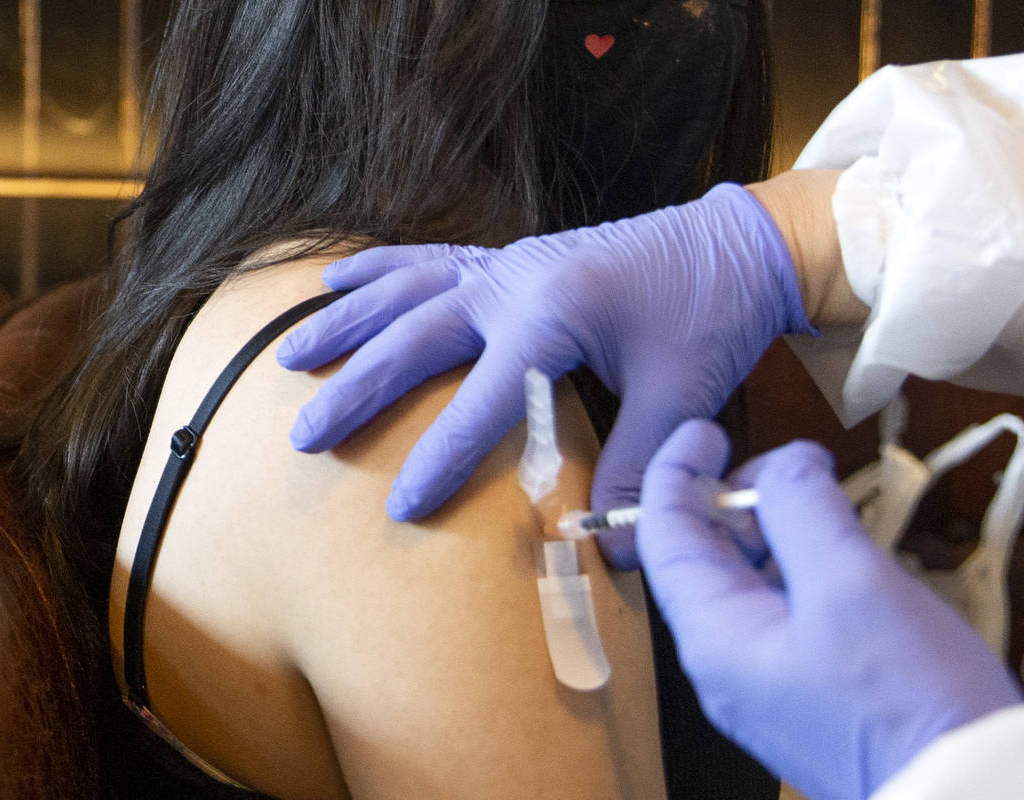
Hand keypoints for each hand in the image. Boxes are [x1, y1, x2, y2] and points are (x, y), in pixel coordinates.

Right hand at [278, 183, 814, 568]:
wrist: (733, 246)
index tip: (399, 507)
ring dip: (347, 323)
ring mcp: (508, 263)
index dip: (440, 459)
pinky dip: (377, 269)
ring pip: (406, 292)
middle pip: (416, 337)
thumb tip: (607, 546)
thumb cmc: (709, 315)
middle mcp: (515, 281)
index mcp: (554, 315)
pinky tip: (334, 277)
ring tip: (290, 356)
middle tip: (307, 435)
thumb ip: (639, 468)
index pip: (481, 400)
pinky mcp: (511, 258)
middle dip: (358, 388)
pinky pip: (427, 259)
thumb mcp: (681, 396)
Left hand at [636, 420, 1023, 799]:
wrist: (972, 794)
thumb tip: (788, 462)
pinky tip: (848, 546)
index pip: (664, 536)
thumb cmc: (906, 700)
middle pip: (708, 555)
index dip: (675, 472)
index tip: (706, 428)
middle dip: (741, 495)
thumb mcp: (850, 583)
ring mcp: (771, 678)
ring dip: (781, 526)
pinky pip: (792, 607)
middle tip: (797, 462)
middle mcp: (730, 660)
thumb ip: (804, 510)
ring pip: (754, 579)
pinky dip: (809, 563)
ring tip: (828, 495)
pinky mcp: (814, 686)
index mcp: (715, 636)